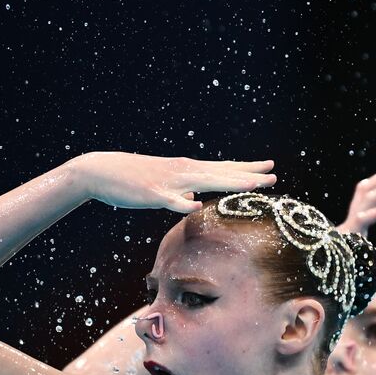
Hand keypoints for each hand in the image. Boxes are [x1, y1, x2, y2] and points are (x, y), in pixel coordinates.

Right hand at [68, 152, 275, 213]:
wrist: (101, 171)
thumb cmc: (132, 179)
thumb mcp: (163, 185)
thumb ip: (181, 190)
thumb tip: (194, 198)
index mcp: (186, 170)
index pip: (223, 168)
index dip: (246, 169)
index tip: (269, 168)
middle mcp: (183, 171)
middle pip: (221, 174)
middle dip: (248, 176)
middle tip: (273, 177)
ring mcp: (169, 181)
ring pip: (203, 182)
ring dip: (229, 183)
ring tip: (252, 185)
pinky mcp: (151, 194)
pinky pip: (170, 200)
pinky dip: (183, 203)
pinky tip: (196, 206)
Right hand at [339, 165, 375, 234]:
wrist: (337, 249)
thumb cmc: (353, 236)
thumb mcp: (366, 220)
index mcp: (359, 201)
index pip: (374, 183)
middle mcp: (357, 204)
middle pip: (375, 186)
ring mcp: (356, 214)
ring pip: (373, 196)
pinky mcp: (356, 226)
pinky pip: (370, 217)